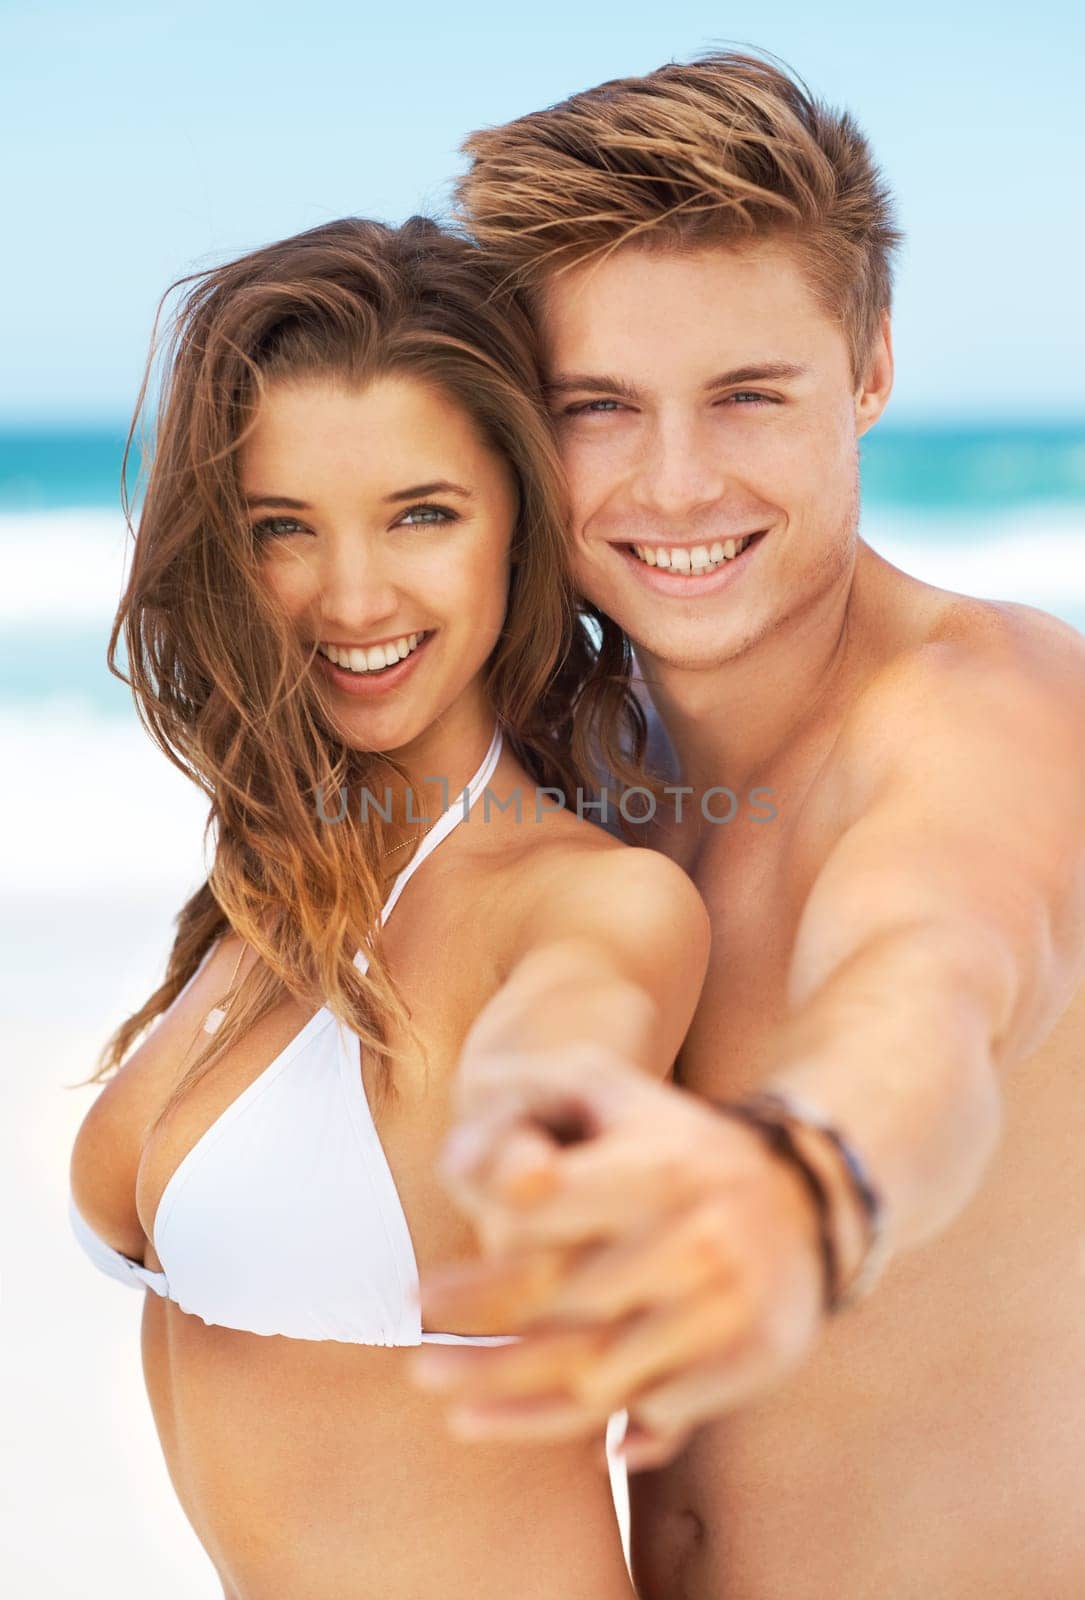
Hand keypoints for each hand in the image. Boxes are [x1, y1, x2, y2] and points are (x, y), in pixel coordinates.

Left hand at [409, 1050, 826, 1468]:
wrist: (807, 1192)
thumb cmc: (670, 1139)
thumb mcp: (605, 1087)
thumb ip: (523, 1094)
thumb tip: (468, 1174)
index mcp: (653, 1165)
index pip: (540, 1217)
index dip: (474, 1262)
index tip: (417, 1293)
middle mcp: (694, 1236)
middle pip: (560, 1310)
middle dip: (477, 1347)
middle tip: (416, 1365)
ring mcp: (727, 1302)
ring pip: (601, 1376)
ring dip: (517, 1404)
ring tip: (454, 1408)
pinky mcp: (753, 1356)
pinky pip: (659, 1409)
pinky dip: (599, 1426)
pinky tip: (539, 1425)